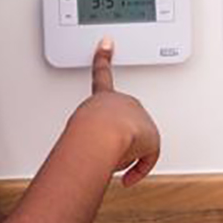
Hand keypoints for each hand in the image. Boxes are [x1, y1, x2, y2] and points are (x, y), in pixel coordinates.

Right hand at [71, 37, 160, 186]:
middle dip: (114, 141)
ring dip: (119, 154)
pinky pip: (147, 157)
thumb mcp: (76, 130)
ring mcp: (140, 118)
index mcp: (103, 97)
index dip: (102, 59)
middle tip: (100, 150)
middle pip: (123, 126)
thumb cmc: (86, 134)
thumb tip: (72, 151)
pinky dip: (138, 169)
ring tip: (106, 156)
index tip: (106, 43)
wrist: (102, 135)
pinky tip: (128, 179)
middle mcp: (123, 102)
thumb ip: (76, 134)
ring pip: (131, 144)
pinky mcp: (151, 137)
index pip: (101, 75)